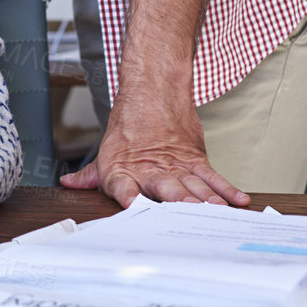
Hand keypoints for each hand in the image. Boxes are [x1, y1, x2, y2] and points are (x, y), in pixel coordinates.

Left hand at [60, 92, 248, 207]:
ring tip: (217, 211)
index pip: (121, 186)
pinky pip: (212, 176)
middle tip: (189, 214)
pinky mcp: (195, 158)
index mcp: (122, 169)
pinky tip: (237, 200)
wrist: (152, 91)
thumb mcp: (106, 152)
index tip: (132, 205)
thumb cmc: (128, 126)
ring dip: (206, 199)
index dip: (126, 196)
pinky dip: (226, 188)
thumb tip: (68, 185)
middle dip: (177, 202)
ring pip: (193, 184)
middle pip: (165, 187)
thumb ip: (89, 175)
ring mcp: (176, 164)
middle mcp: (150, 169)